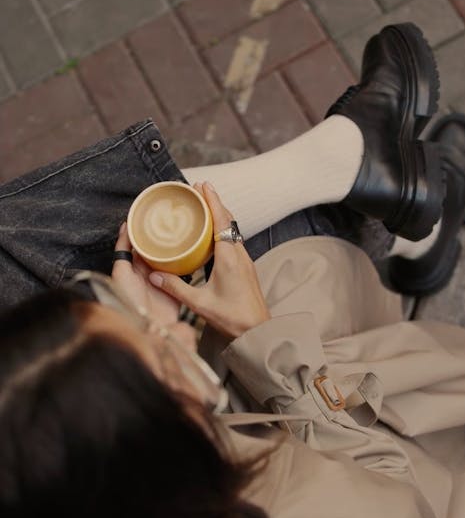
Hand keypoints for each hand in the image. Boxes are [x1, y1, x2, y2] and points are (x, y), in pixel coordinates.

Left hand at [111, 222, 179, 327]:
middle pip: (156, 252)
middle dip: (163, 238)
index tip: (153, 214)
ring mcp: (162, 282)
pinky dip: (186, 265)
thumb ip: (122, 249)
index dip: (145, 231)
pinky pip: (182, 275)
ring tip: (186, 233)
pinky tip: (192, 254)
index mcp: (133, 269)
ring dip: (176, 250)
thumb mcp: (121, 272)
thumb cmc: (129, 302)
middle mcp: (148, 274)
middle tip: (174, 220)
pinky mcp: (175, 290)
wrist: (147, 330)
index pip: (139, 245)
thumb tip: (124, 226)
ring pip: (170, 261)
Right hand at [149, 182, 270, 339]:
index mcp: (229, 258)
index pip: (221, 221)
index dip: (212, 201)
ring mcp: (244, 261)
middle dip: (213, 203)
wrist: (258, 331)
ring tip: (202, 207)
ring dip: (219, 216)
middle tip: (198, 190)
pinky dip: (222, 231)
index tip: (203, 186)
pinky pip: (233, 241)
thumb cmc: (233, 318)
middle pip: (228, 220)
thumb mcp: (199, 304)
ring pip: (232, 230)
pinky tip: (211, 235)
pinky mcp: (245, 268)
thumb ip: (176, 288)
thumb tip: (154, 275)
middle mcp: (239, 255)